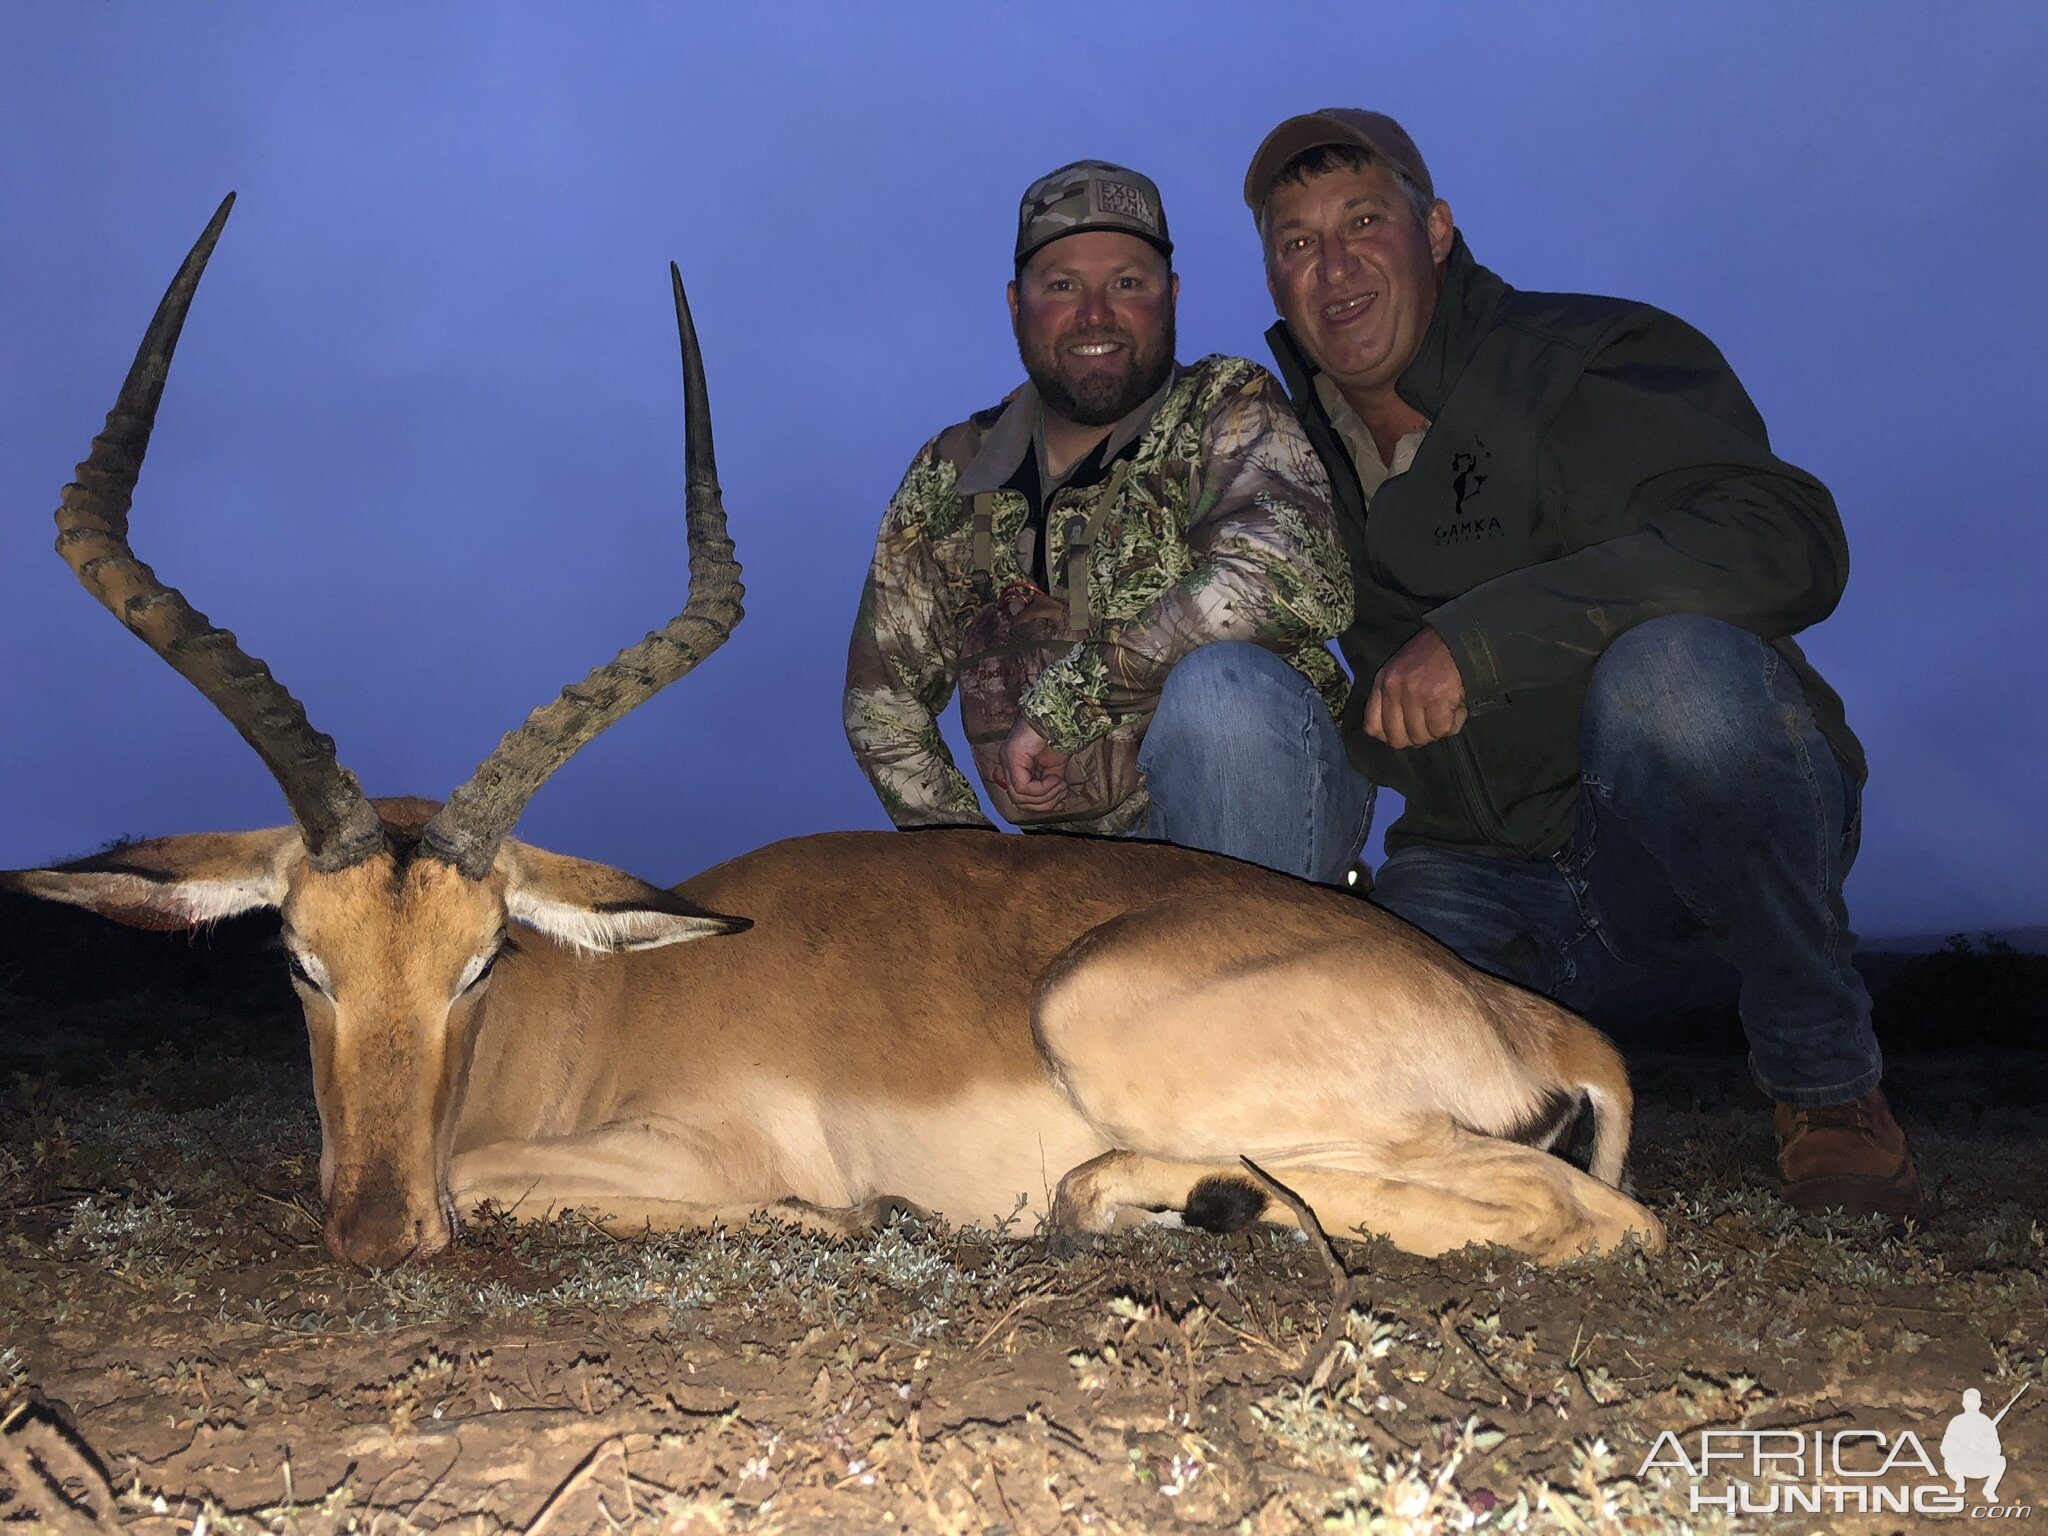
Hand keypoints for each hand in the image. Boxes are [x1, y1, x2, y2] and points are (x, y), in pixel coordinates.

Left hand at [996, 718, 1072, 813]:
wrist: (1060, 716)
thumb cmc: (1057, 737)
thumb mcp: (1054, 768)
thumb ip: (1050, 785)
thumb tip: (1056, 804)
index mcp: (1015, 766)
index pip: (1019, 797)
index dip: (1040, 804)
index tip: (1061, 800)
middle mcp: (1007, 764)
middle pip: (1018, 800)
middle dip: (1044, 803)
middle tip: (1062, 793)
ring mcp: (1007, 760)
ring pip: (1019, 796)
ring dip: (1046, 796)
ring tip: (1061, 785)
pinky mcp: (1012, 758)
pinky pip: (1023, 787)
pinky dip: (1043, 788)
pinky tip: (1056, 779)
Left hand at [1364, 627, 1467, 748]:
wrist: (1459, 640)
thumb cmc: (1431, 658)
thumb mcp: (1399, 672)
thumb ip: (1392, 699)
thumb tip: (1397, 732)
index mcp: (1382, 683)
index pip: (1373, 727)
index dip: (1391, 736)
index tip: (1406, 733)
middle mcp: (1393, 689)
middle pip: (1397, 738)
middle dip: (1416, 738)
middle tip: (1431, 725)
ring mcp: (1413, 694)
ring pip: (1420, 737)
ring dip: (1437, 731)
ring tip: (1446, 712)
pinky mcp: (1436, 698)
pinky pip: (1441, 730)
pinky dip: (1453, 725)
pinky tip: (1457, 710)